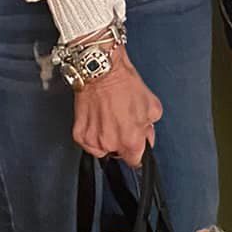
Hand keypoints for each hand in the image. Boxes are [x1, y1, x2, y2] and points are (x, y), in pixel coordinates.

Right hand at [72, 47, 162, 163]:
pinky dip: (92, 133)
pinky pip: (87, 142)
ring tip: (109, 118)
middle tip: (122, 122)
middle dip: (122, 141)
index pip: (135, 161)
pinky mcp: (79, 134)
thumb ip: (150, 128)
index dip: (137, 151)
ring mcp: (92, 140)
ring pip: (102, 149)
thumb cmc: (124, 84)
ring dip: (106, 138)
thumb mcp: (152, 107)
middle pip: (118, 154)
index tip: (136, 145)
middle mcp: (110, 143)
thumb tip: (146, 136)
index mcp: (131, 140)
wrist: (100, 70)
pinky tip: (97, 118)